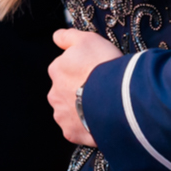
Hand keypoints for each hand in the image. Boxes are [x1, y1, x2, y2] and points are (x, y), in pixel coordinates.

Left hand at [48, 28, 121, 145]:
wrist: (116, 97)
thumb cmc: (103, 65)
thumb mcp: (88, 39)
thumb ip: (68, 37)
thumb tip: (56, 37)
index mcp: (56, 70)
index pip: (65, 69)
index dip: (81, 69)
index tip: (95, 70)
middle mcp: (54, 94)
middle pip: (65, 91)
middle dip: (78, 90)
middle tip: (100, 88)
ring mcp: (61, 115)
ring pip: (70, 111)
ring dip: (82, 108)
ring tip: (102, 105)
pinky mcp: (71, 133)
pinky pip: (78, 129)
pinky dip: (87, 125)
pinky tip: (100, 119)